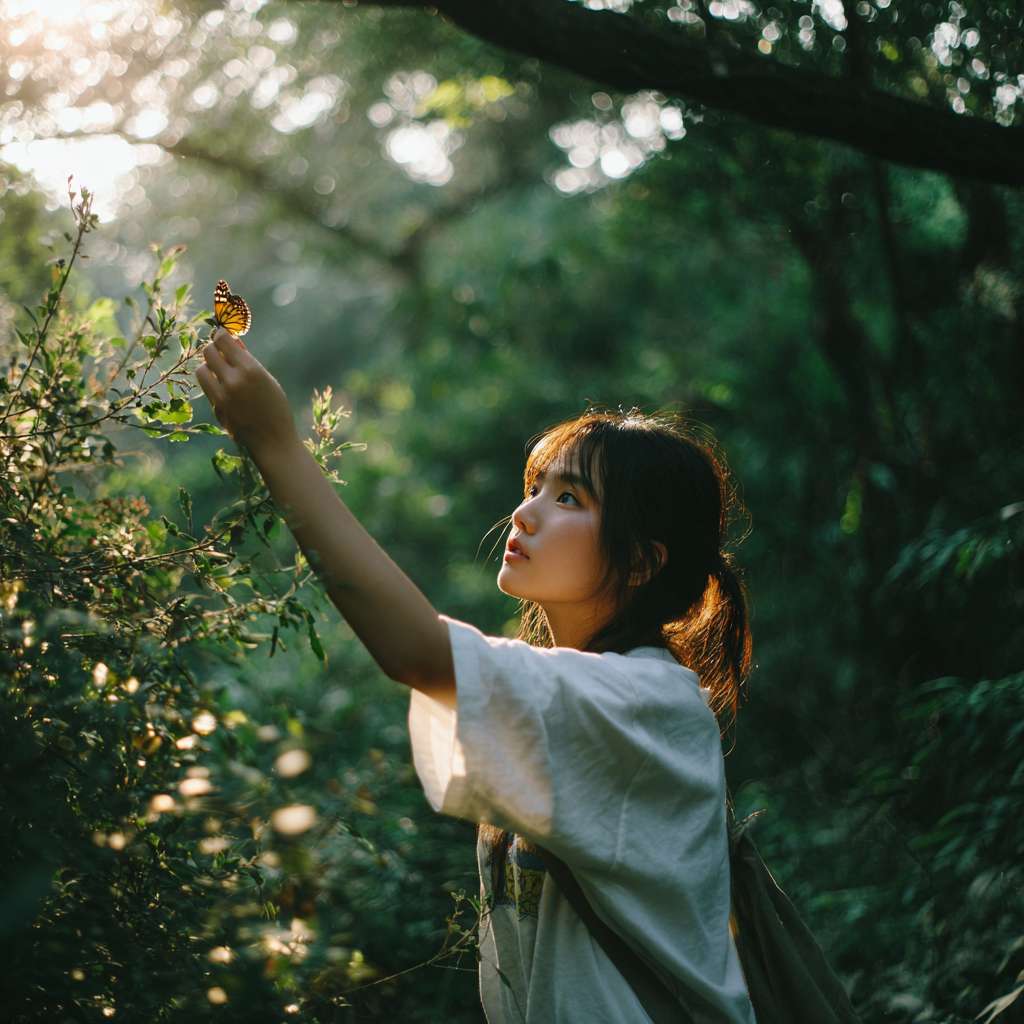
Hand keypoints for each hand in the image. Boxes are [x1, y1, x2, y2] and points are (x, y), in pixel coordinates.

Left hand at [194, 327, 299, 457]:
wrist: (274, 441)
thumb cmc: (277, 408)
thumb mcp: (268, 380)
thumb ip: (249, 362)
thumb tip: (233, 343)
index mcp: (251, 369)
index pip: (223, 340)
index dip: (221, 335)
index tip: (224, 336)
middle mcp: (234, 380)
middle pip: (209, 352)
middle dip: (214, 349)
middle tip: (222, 354)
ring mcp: (222, 395)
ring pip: (201, 369)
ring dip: (209, 367)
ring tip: (221, 373)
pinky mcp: (217, 408)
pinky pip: (206, 388)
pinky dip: (212, 384)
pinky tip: (225, 390)